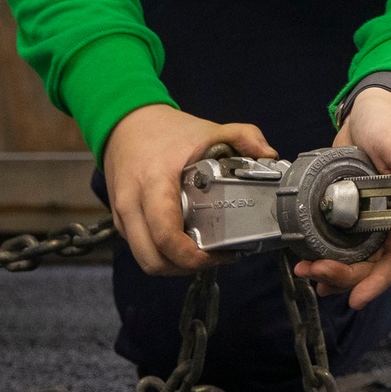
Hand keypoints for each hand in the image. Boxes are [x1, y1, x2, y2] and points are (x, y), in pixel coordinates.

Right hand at [103, 103, 276, 275]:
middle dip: (187, 267)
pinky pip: (141, 250)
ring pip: (146, 260)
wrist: (126, 124)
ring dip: (175, 265)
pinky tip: (186, 241)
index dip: (195, 257)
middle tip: (216, 256)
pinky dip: (163, 254)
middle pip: (154, 260)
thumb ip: (243, 136)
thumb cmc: (166, 131)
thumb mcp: (207, 129)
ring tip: (203, 252)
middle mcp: (132, 205)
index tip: (223, 252)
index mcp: (154, 183)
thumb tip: (270, 155)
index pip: (167, 237)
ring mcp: (122, 216)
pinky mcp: (120, 222)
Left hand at [293, 87, 390, 310]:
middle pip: (379, 262)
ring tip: (309, 272)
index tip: (357, 296)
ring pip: (362, 259)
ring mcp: (377, 218)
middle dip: (349, 277)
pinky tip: (314, 266)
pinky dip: (332, 260)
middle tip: (316, 275)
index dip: (382, 277)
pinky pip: (347, 246)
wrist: (371, 107)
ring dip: (337, 273)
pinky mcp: (357, 213)